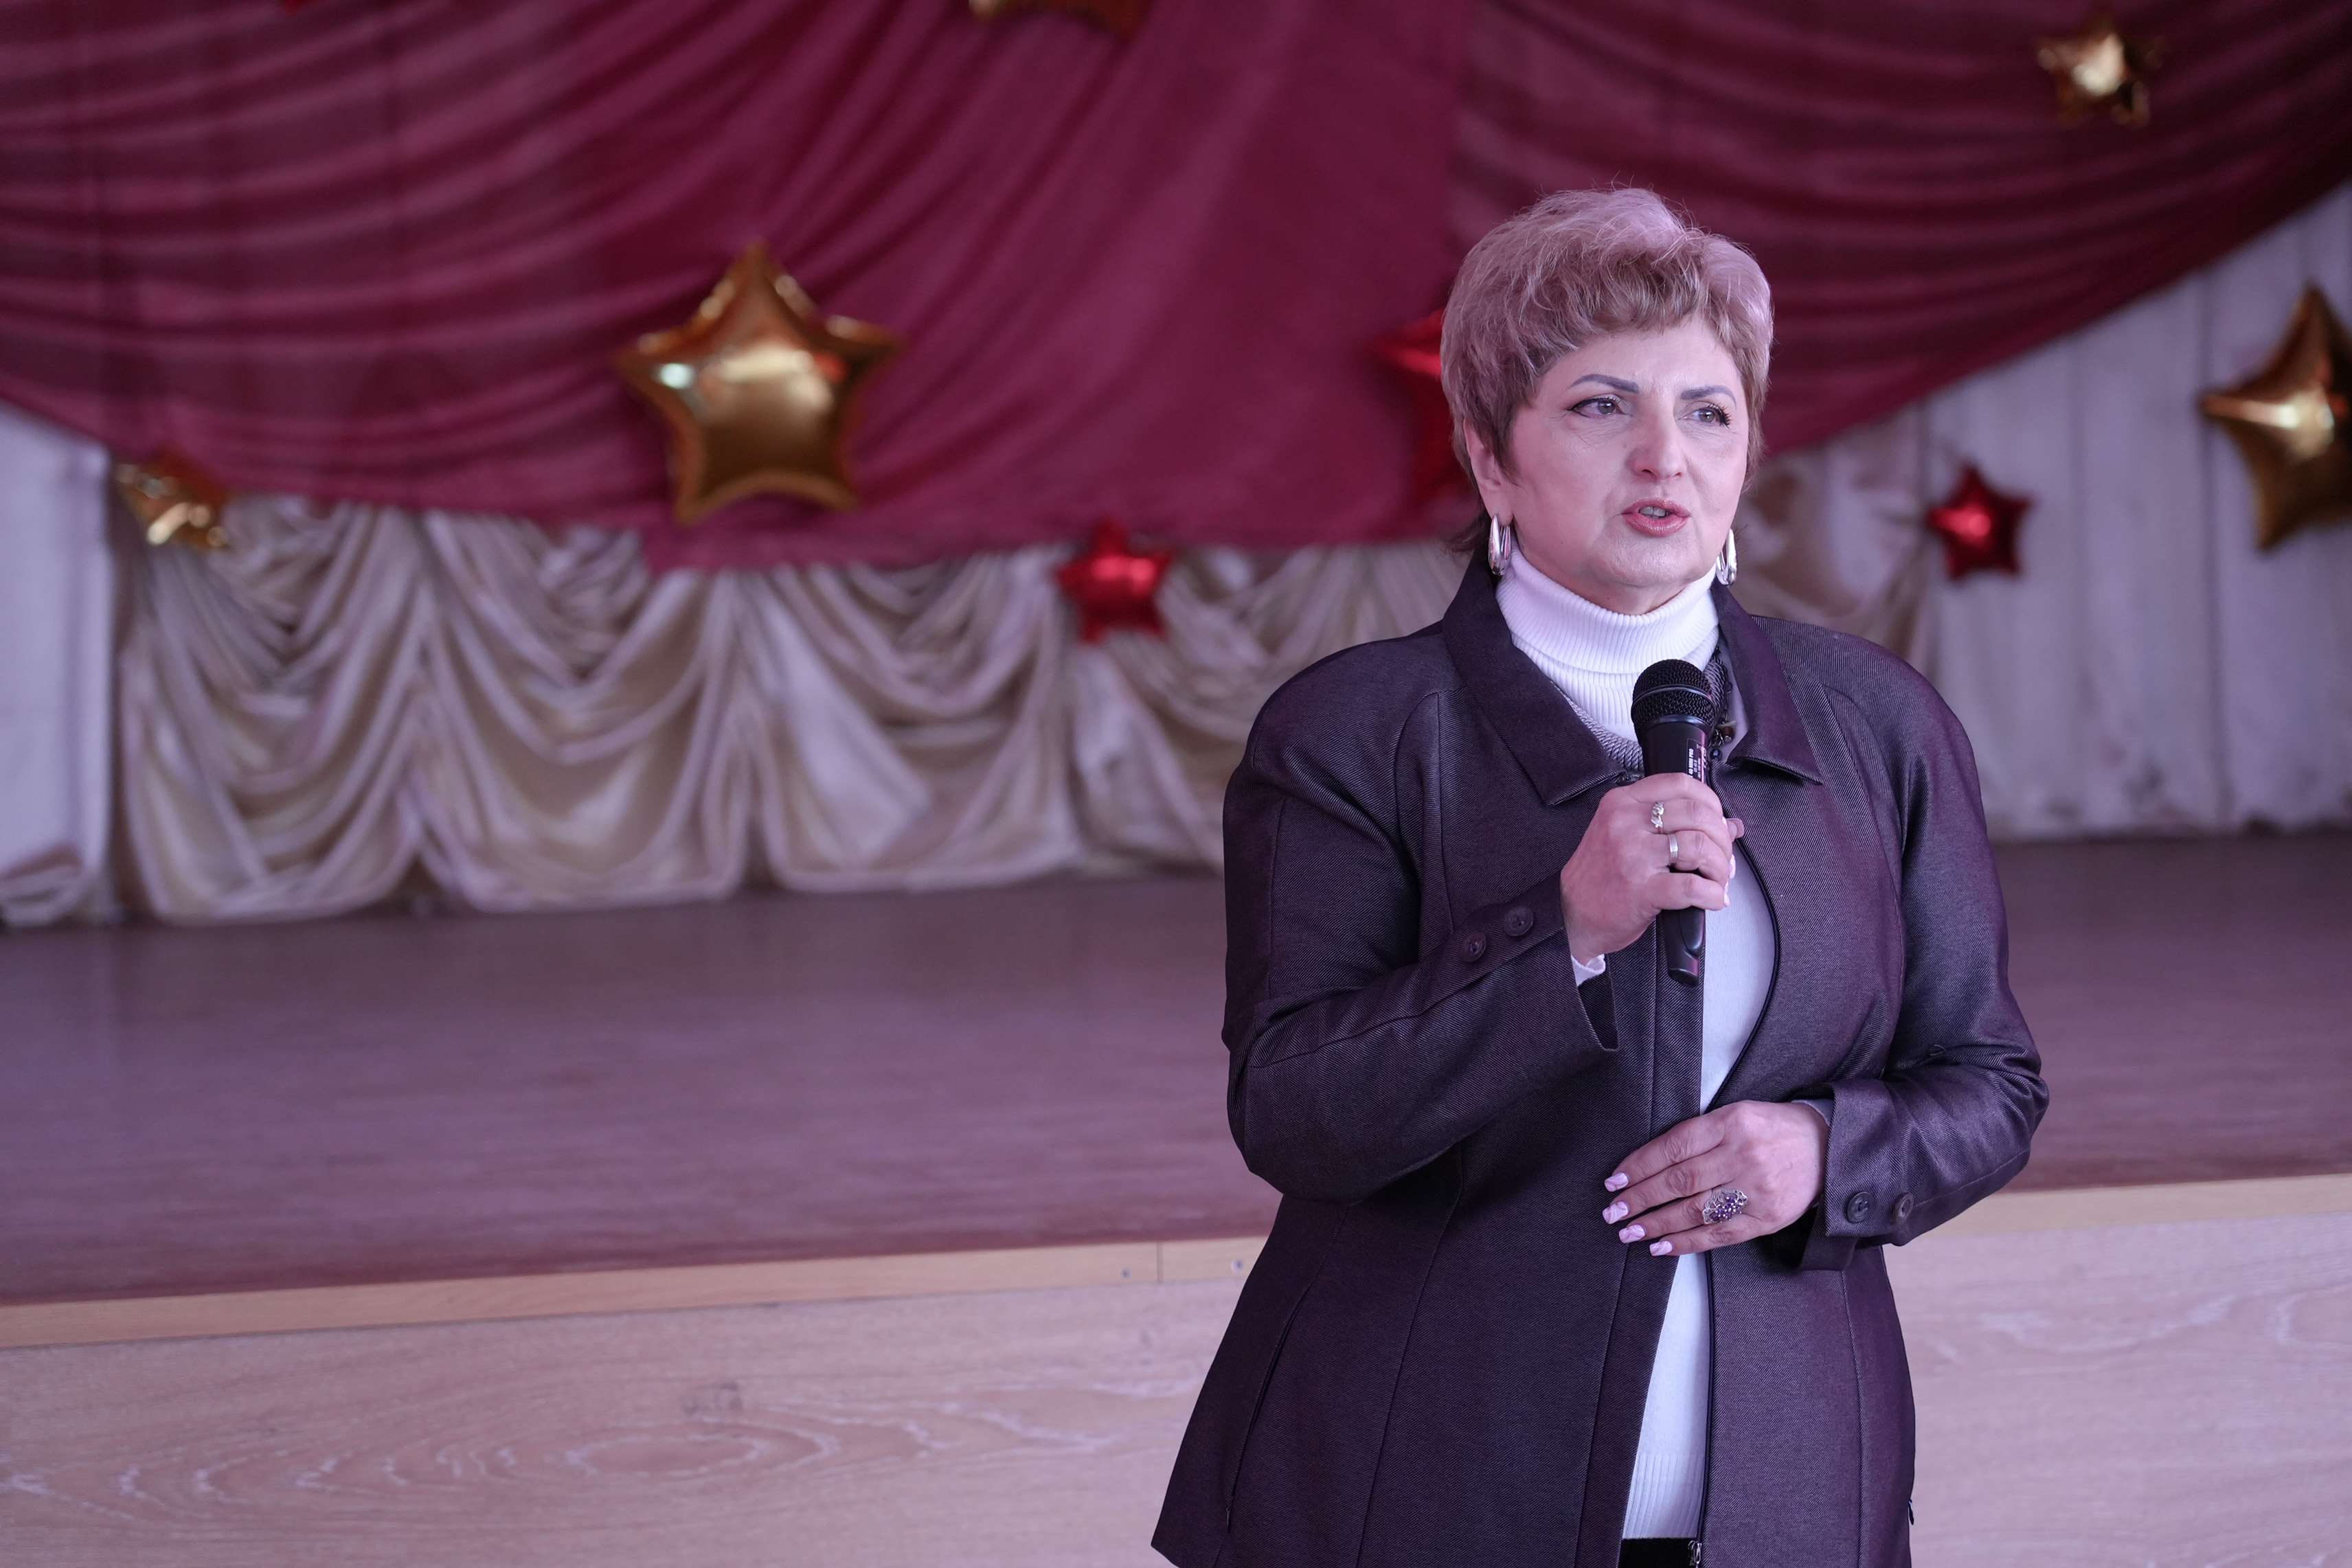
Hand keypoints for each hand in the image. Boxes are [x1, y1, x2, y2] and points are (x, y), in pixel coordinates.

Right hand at [1559, 775, 1743, 964]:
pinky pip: (1692, 887)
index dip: (1710, 801)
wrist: (1571, 914)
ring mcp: (1633, 856)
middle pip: (1696, 814)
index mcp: (1623, 803)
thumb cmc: (1599, 875)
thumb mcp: (1624, 834)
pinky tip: (1712, 899)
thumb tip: (1729, 825)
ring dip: (1720, 867)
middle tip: (1722, 857)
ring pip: (1698, 846)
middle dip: (1721, 838)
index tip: (1717, 821)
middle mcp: (1626, 823)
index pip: (1680, 784)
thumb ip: (1671, 823)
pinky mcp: (1641, 890)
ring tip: (1717, 880)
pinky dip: (1711, 895)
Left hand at [1599, 1101, 1827, 1256]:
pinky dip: (1687, 1242)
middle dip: (1640, 1198)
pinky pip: (1720, 1234)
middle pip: (1680, 1180)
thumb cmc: (1770, 1129)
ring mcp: (1757, 1189)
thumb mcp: (1735, 1115)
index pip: (1673, 1146)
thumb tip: (1647, 1163)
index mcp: (1731, 1123)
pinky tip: (1662, 1246)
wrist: (1826, 1145)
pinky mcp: (1768, 1217)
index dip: (1639, 1165)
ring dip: (1657, 1224)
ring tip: (1630, 1232)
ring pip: (1696, 1210)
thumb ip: (1697, 1135)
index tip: (1614, 1181)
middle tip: (1613, 1211)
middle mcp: (1742, 1155)